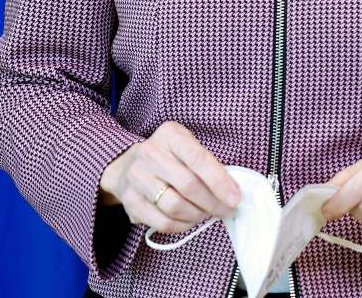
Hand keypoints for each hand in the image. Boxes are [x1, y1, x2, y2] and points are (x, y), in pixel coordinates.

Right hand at [97, 121, 241, 233]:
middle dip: (213, 203)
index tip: (235, 198)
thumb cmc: (168, 157)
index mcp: (170, 134)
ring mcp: (137, 177)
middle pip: (188, 185)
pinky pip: (162, 222)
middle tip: (226, 211)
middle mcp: (150, 153)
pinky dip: (182, 226)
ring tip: (205, 214)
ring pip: (175, 206)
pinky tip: (189, 220)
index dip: (220, 181)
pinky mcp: (130, 201)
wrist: (126, 165)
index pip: (199, 158)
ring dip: (197, 215)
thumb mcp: (187, 147)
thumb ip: (208, 164)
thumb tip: (232, 191)